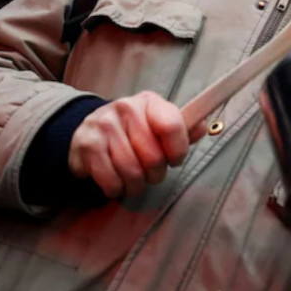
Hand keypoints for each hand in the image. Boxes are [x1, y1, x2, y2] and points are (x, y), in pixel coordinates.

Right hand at [67, 91, 194, 198]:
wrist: (90, 131)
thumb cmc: (132, 132)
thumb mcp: (157, 125)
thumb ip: (182, 129)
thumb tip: (202, 127)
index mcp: (149, 102)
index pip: (172, 126)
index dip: (178, 151)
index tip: (174, 159)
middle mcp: (126, 108)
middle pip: (153, 157)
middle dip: (155, 174)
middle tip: (150, 172)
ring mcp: (104, 125)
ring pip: (132, 172)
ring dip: (136, 185)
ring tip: (133, 179)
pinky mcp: (88, 145)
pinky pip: (111, 180)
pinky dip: (116, 188)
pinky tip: (116, 181)